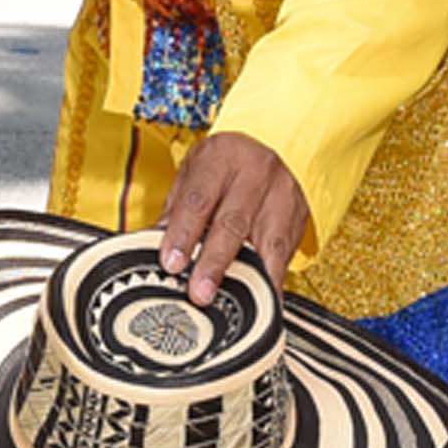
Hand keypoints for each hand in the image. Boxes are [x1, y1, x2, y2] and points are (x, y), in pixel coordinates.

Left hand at [156, 131, 307, 304]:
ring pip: (264, 241)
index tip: (172, 263)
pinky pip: (285, 254)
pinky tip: (263, 299)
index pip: (199, 199)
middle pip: (233, 222)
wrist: (271, 146)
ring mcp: (282, 194)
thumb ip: (175, 211)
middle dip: (214, 261)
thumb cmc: (225, 165)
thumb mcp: (194, 175)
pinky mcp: (297, 217)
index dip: (183, 233)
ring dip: (246, 277)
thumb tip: (150, 249)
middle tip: (199, 292)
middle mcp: (256, 172)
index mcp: (222, 157)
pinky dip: (272, 280)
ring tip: (231, 301)